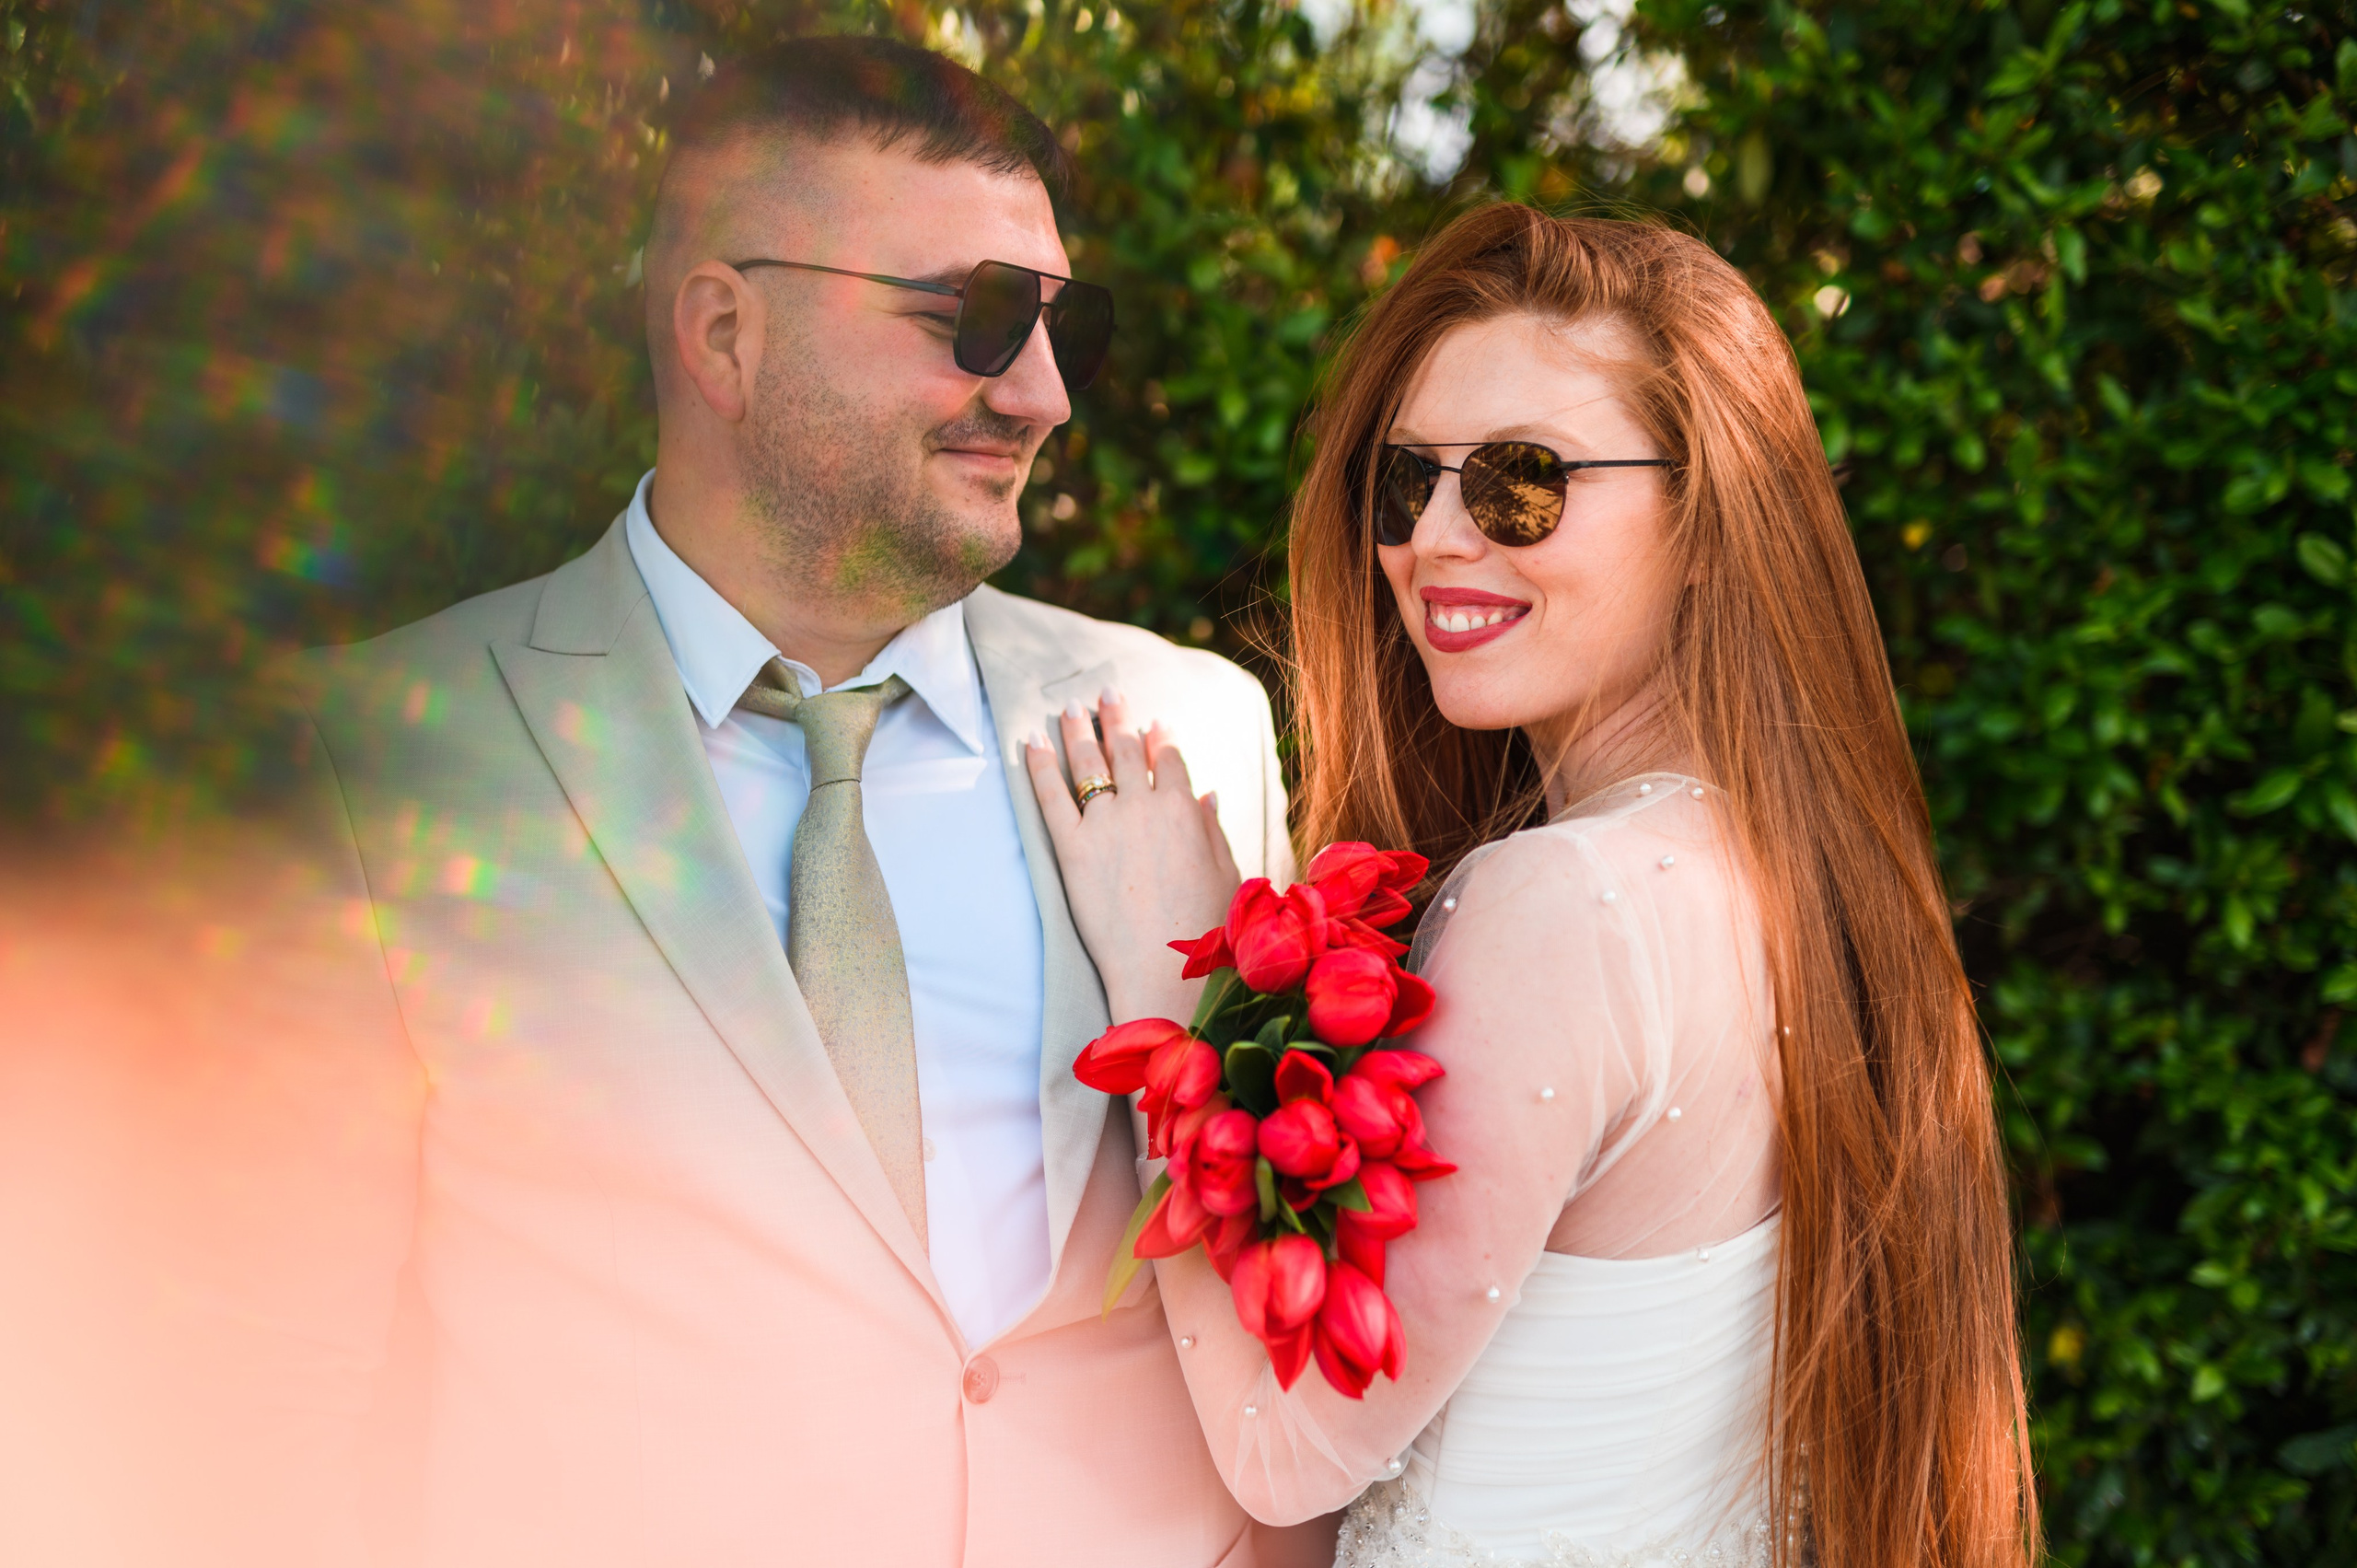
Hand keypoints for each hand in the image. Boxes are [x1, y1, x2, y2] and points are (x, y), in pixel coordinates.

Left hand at [1025, 689, 1241, 1025]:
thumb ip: (1212, 830)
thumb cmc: (1205, 930)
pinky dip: (1039, 765)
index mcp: (1184, 809)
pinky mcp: (1072, 848)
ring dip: (1078, 729)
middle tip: (1106, 694)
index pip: (1168, 759)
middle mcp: (1144, 806)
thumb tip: (1206, 794)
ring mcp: (1106, 824)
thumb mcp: (1226, 874)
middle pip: (1126, 749)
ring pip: (1089, 762)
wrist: (1165, 971)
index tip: (1151, 724)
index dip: (1158, 739)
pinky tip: (1030, 742)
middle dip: (1116, 718)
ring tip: (1070, 709)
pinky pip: (1050, 796)